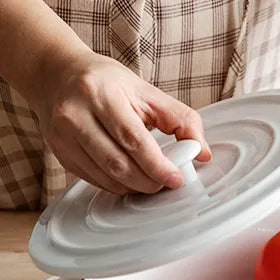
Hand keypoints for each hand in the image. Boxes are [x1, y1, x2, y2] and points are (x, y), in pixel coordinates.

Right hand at [32, 52, 210, 194]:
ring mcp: (63, 136)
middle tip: (166, 182)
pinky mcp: (60, 153)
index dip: (158, 165)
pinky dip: (119, 186)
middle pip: (119, 164)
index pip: (133, 139)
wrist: (59, 76)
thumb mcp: (148, 93)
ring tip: (151, 180)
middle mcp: (75, 114)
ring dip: (136, 187)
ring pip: (107, 178)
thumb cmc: (109, 85)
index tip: (177, 179)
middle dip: (149, 181)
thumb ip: (183, 121)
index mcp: (100, 93)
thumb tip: (204, 153)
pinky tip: (130, 178)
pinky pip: (96, 181)